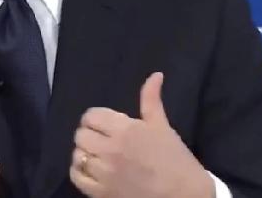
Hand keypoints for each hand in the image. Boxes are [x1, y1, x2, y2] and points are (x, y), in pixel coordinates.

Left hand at [69, 72, 213, 197]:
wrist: (184, 196)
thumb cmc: (175, 160)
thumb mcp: (162, 126)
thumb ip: (152, 99)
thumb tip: (155, 75)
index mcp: (125, 130)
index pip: (91, 116)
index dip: (96, 119)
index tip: (104, 125)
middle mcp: (110, 150)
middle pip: (81, 135)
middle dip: (89, 134)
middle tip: (102, 140)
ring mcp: (104, 173)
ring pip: (77, 155)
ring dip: (85, 153)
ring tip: (98, 156)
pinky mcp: (101, 192)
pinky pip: (76, 177)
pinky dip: (80, 172)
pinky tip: (91, 170)